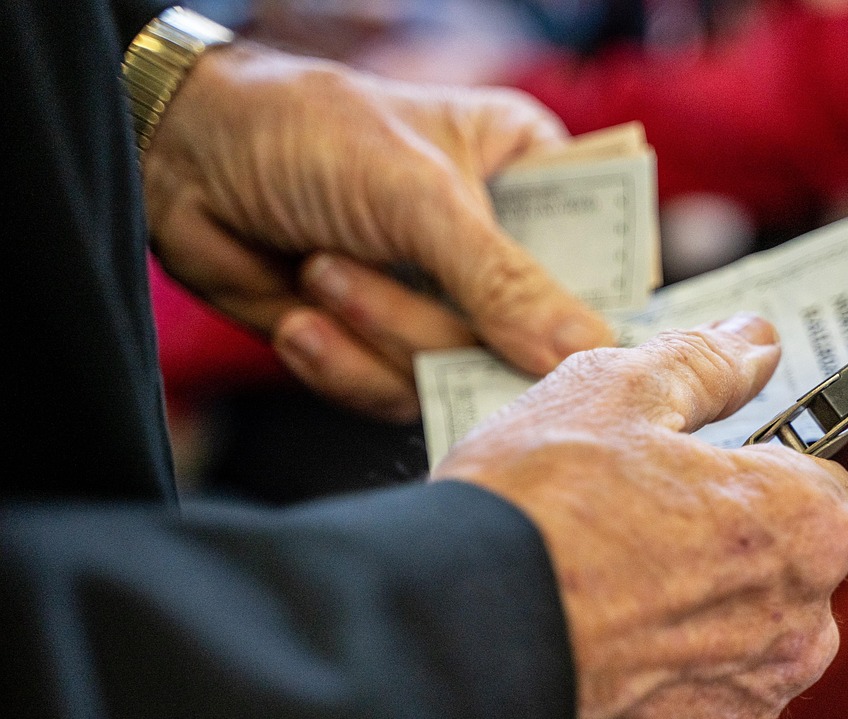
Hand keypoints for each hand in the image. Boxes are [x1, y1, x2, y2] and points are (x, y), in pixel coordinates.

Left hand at [143, 43, 613, 421]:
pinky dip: (342, 366)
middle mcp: (496, 248)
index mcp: (530, 179)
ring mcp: (441, 301)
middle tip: (373, 268)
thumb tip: (584, 351)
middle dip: (443, 323)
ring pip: (455, 372)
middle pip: (528, 339)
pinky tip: (300, 320)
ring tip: (319, 269)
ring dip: (379, 333)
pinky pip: (394, 393)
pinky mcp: (382, 345)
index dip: (595, 311)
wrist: (181, 157)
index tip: (584, 356)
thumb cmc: (312, 135)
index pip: (603, 261)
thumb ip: (503, 282)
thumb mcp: (420, 197)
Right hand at [432, 314, 847, 718]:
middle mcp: (796, 631)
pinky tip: (591, 660)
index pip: (821, 487)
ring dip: (687, 629)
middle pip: (780, 577)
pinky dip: (649, 696)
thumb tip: (754, 343)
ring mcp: (740, 711)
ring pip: (733, 654)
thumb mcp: (617, 391)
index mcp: (804, 528)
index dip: (756, 472)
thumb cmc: (535, 513)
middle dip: (723, 554)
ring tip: (600, 596)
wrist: (447, 640)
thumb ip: (707, 364)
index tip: (703, 472)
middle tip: (634, 531)